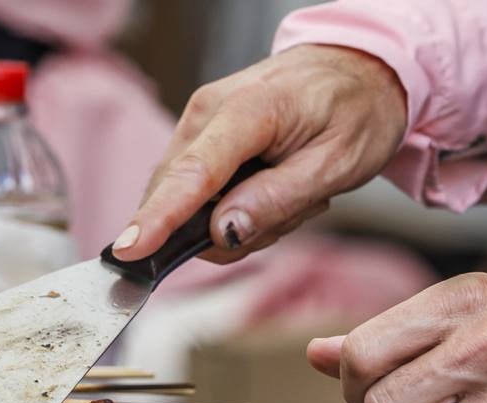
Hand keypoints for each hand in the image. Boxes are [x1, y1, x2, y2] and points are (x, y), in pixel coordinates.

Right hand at [112, 45, 406, 263]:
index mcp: (248, 110)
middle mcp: (207, 113)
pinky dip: (227, 208)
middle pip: (178, 197)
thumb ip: (276, 200)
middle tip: (288, 214)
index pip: (192, 174)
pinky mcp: (196, 138)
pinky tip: (267, 189)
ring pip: (185, 203)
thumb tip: (220, 232)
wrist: (358, 67)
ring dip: (231, 220)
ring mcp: (197, 124)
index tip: (129, 251)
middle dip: (222, 231)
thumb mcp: (336, 164)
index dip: (159, 218)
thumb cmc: (355, 109)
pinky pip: (193, 195)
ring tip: (286, 196)